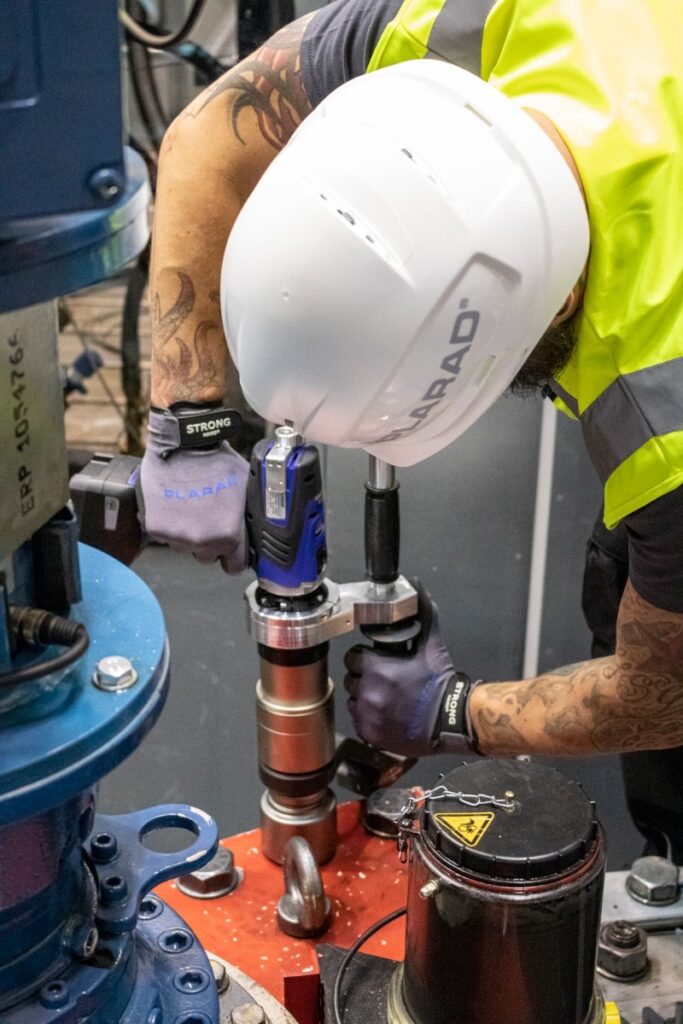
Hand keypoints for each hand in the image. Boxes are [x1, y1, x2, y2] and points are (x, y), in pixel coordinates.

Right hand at [138, 408, 248, 572]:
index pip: (234, 566)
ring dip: (188, 533)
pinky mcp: (156, 528)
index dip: (234, 555)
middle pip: (208, 557)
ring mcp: (177, 537)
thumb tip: (260, 531)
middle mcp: (202, 542)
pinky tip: (175, 503)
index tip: (231, 546)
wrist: (184, 443)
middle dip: (210, 542)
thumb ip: (250, 518)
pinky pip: (165, 535)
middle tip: (208, 517)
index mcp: (229, 536)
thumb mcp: (247, 489)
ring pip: (184, 547)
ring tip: (190, 506)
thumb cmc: (217, 461)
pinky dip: (168, 523)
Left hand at [343, 582, 475, 756]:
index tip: (377, 662)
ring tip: (387, 698)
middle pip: (352, 679)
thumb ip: (422, 612)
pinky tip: (387, 714)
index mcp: (376, 669)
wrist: (451, 721)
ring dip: (365, 698)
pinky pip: (359, 721)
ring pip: (353, 701)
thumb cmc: (440, 684)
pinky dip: (369, 718)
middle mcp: (368, 693)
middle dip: (365, 678)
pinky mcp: (370, 734)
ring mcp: (368, 715)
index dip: (364, 658)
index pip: (353, 658)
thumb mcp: (431, 644)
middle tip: (386, 681)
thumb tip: (417, 585)